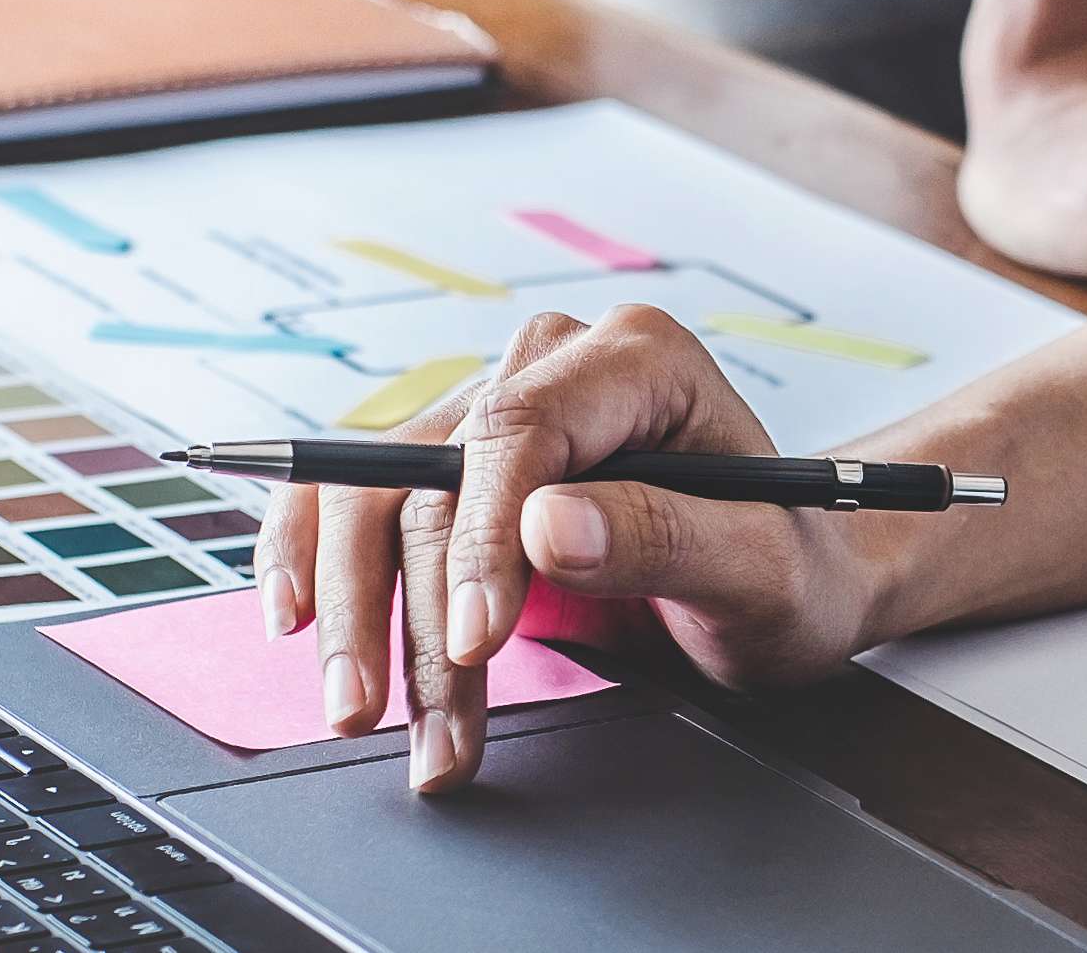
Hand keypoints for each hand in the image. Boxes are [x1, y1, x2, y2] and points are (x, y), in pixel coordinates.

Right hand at [254, 308, 898, 792]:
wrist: (786, 579)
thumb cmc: (790, 566)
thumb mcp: (761, 569)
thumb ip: (666, 536)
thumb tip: (548, 526)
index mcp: (638, 360)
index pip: (518, 432)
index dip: (480, 539)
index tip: (477, 640)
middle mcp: (550, 366)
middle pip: (435, 478)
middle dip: (417, 615)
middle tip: (417, 726)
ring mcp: (489, 410)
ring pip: (376, 497)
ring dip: (356, 613)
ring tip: (364, 714)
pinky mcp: (449, 464)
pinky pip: (352, 496)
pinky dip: (311, 557)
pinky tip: (296, 620)